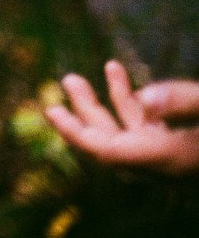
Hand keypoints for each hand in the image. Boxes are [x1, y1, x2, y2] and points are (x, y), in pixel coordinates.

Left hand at [45, 60, 198, 175]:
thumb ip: (187, 103)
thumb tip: (146, 98)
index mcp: (170, 161)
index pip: (109, 153)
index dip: (76, 133)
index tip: (52, 112)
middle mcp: (165, 166)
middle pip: (108, 142)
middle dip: (83, 112)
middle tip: (68, 80)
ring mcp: (171, 158)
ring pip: (123, 133)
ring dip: (99, 104)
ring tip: (74, 78)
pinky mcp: (180, 148)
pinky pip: (142, 127)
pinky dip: (128, 101)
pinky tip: (113, 71)